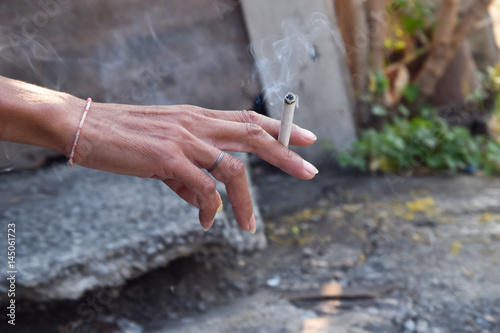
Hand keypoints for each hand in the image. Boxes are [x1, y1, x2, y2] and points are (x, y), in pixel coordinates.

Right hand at [67, 100, 317, 232]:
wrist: (85, 126)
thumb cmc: (125, 137)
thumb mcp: (164, 149)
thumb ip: (189, 173)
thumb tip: (207, 202)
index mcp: (198, 117)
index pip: (249, 118)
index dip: (280, 128)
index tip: (307, 137)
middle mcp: (197, 124)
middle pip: (255, 136)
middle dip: (286, 154)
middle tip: (310, 171)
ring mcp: (184, 139)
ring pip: (233, 170)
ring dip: (246, 202)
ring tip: (250, 226)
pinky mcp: (167, 158)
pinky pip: (203, 188)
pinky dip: (210, 209)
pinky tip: (207, 223)